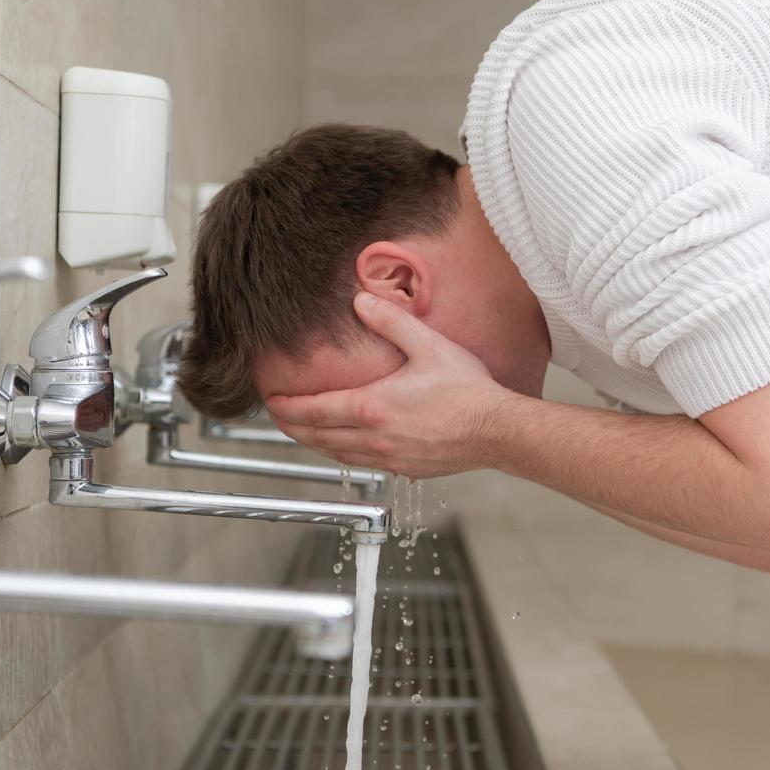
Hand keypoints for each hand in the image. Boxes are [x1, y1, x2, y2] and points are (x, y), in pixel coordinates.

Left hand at [266, 292, 515, 477]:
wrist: (497, 429)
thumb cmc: (467, 390)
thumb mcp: (427, 345)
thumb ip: (390, 321)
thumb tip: (360, 301)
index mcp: (373, 408)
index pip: (315, 411)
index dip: (287, 407)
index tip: (272, 400)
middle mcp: (375, 438)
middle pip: (318, 438)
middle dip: (292, 427)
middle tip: (277, 417)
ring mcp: (390, 457)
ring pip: (338, 454)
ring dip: (315, 444)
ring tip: (304, 432)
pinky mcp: (406, 469)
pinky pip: (364, 463)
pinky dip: (344, 454)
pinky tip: (347, 446)